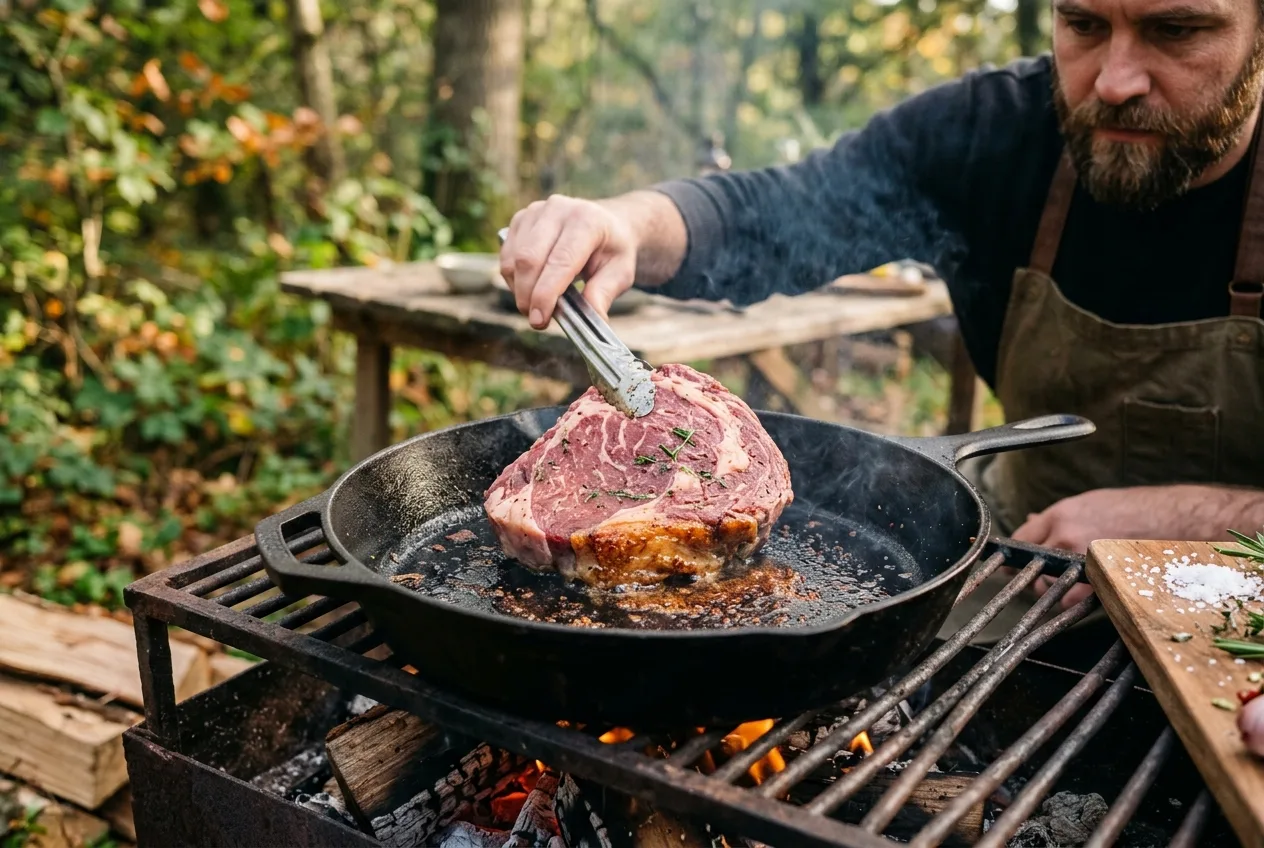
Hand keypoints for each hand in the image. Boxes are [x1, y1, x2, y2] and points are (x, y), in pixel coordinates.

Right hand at [499, 195, 638, 328]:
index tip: (540, 320)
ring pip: (513, 259)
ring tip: (537, 304)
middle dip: (528, 296)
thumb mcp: (621, 272)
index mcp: (587, 221)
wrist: (606, 222)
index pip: (559, 261)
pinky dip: (513, 278)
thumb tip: (592, 318)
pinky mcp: (520, 219)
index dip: (545, 294)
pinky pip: (506, 255)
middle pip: (529, 259)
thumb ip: (604, 294)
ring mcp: (535, 212)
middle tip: (537, 320)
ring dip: (519, 289)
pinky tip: (531, 287)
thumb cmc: (612, 249)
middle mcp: (558, 210)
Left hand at [1012, 487, 1159, 608]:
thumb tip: (1032, 521)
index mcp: (1060, 514)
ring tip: (1066, 586)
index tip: (1011, 562)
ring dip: (1052, 589)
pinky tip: (1081, 595)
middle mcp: (1064, 536)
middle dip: (1033, 572)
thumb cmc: (1134, 509)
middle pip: (1030, 563)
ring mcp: (1080, 558)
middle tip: (1043, 577)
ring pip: (1047, 584)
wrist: (1173, 519)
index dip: (1014, 552)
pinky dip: (1071, 601)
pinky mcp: (1097, 579)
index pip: (1020, 537)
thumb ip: (1058, 517)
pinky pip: (1071, 599)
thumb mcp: (1089, 503)